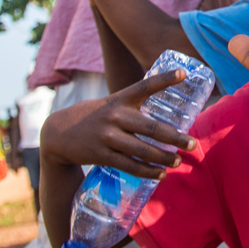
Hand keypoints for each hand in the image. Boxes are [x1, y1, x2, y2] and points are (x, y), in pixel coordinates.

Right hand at [41, 69, 195, 178]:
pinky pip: (130, 165)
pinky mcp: (101, 155)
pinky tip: (161, 174)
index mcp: (120, 99)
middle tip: (192, 143)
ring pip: (143, 150)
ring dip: (164, 158)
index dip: (166, 78)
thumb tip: (164, 108)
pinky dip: (147, 171)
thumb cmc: (94, 116)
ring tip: (178, 161)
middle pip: (152, 128)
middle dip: (176, 137)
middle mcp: (116, 116)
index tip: (184, 73)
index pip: (146, 85)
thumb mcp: (111, 103)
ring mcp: (108, 137)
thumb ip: (134, 104)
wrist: (56, 134)